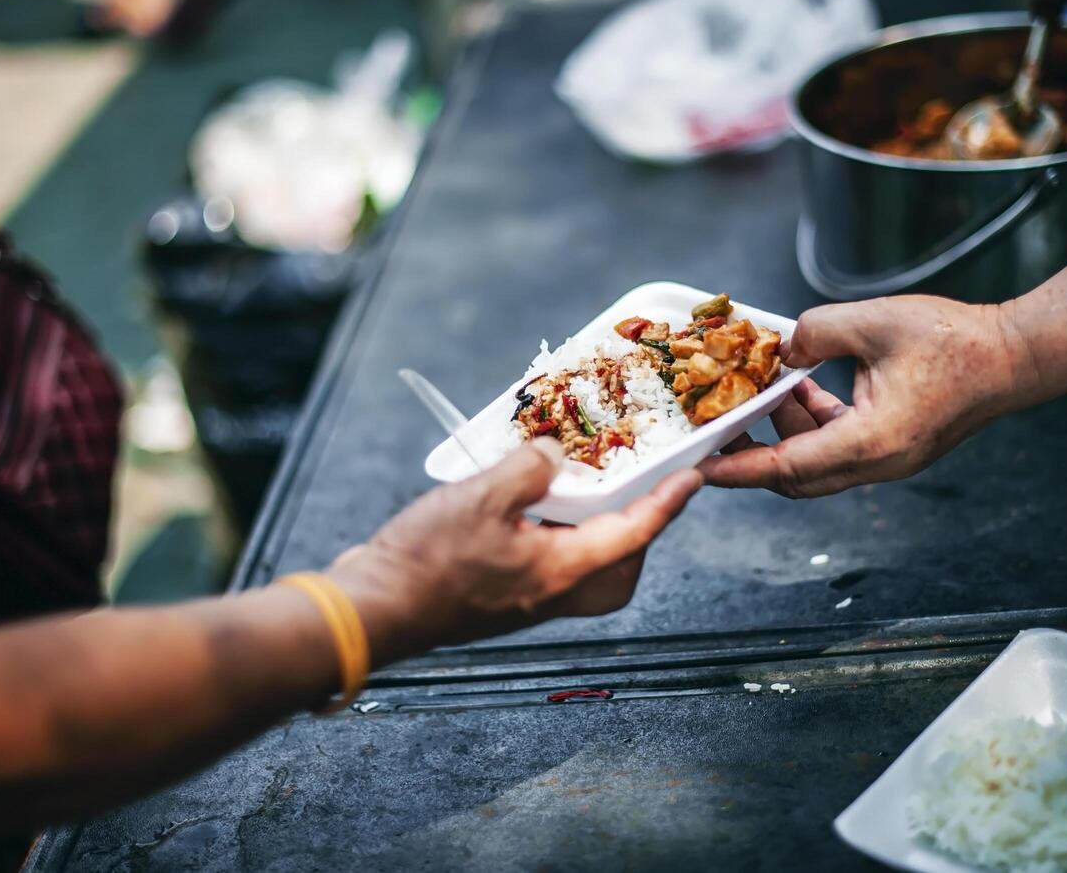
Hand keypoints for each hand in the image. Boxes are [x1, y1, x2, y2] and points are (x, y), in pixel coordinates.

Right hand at [325, 439, 700, 664]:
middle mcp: (551, 594)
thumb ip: (530, 469)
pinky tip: (529, 505)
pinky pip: (547, 568)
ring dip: (592, 534)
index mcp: (562, 573)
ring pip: (583, 572)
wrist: (372, 609)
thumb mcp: (483, 496)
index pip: (634, 534)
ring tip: (581, 491)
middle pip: (619, 569)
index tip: (693, 478)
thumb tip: (554, 456)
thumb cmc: (426, 561)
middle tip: (636, 491)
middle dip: (636, 531)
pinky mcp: (499, 598)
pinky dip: (554, 537)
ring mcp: (525, 601)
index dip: (667, 503)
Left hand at [698, 296, 1029, 498]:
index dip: (739, 468)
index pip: (786, 467)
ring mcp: (888, 460)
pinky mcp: (895, 448)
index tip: (701, 467)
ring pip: (817, 463)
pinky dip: (815, 424)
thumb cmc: (955, 340)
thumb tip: (782, 347)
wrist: (1015, 357)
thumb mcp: (872, 322)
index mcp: (869, 442)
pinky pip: (840, 448)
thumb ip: (816, 332)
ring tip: (772, 386)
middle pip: (796, 476)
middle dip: (754, 452)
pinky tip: (806, 385)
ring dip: (788, 430)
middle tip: (721, 425)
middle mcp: (877, 463)